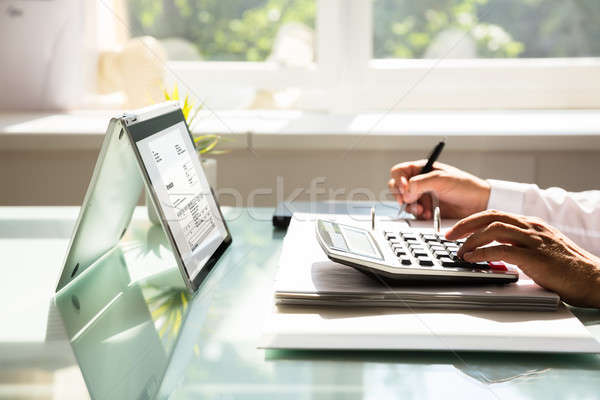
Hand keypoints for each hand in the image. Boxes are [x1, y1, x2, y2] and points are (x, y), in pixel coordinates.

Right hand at [388, 160, 490, 218]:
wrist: (478, 204)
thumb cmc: (464, 186)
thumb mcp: (441, 180)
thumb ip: (420, 183)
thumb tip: (405, 193)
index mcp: (422, 169)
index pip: (399, 171)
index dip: (398, 180)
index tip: (405, 188)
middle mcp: (419, 182)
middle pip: (397, 187)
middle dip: (401, 195)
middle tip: (409, 200)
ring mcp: (422, 196)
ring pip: (404, 202)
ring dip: (410, 207)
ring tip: (422, 209)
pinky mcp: (425, 209)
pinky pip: (413, 213)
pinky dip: (417, 215)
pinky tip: (427, 214)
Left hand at [446, 210, 599, 307]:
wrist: (595, 280)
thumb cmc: (569, 269)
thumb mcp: (541, 250)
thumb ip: (519, 246)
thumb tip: (492, 251)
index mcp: (532, 224)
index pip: (495, 214)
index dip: (472, 221)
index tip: (456, 230)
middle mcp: (532, 228)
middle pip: (491, 216)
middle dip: (465, 225)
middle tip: (448, 236)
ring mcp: (534, 241)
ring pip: (494, 229)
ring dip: (471, 239)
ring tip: (460, 251)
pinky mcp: (536, 257)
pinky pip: (502, 250)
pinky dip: (482, 253)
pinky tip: (473, 259)